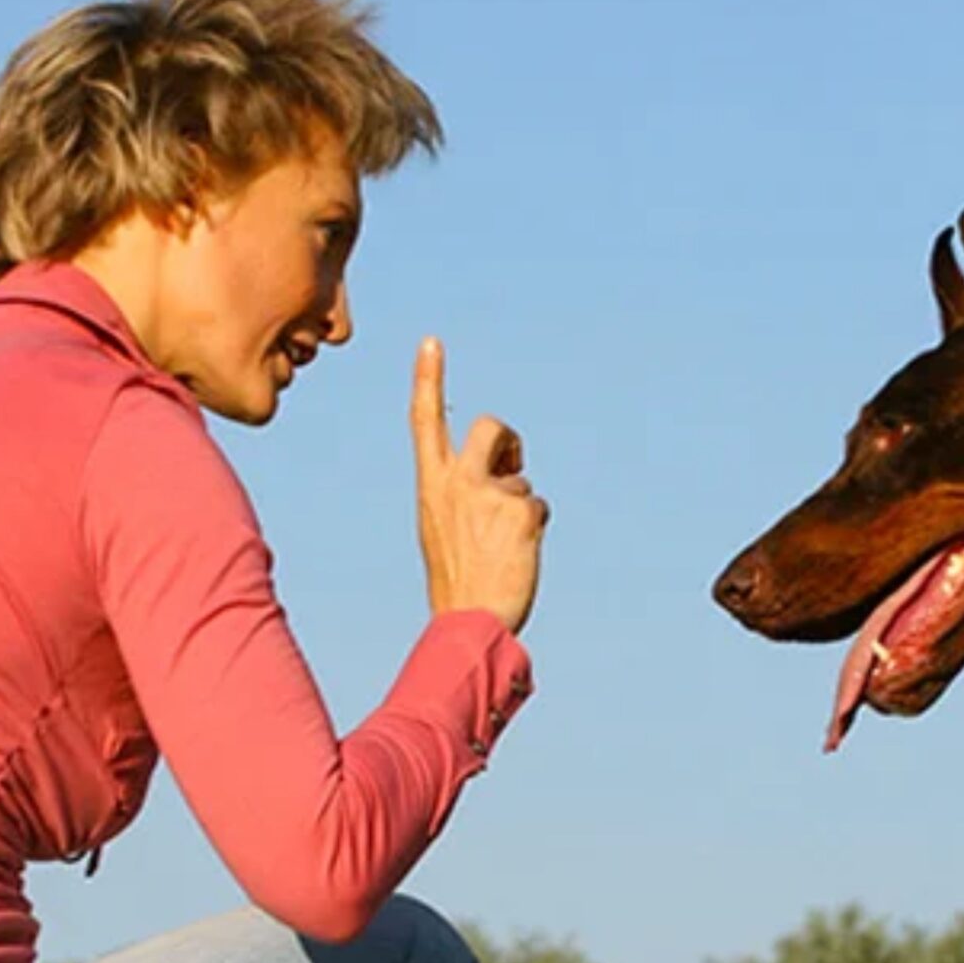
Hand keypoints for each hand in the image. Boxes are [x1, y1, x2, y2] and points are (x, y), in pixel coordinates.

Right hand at [409, 336, 547, 633]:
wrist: (470, 620)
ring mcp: (489, 493)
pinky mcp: (521, 509)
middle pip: (490, 426)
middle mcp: (457, 481)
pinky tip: (519, 555)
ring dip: (521, 509)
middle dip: (508, 440)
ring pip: (521, 480)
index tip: (431, 342)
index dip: (428, 379)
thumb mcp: (444, 528)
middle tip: (514, 465)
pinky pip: (539, 506)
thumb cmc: (458, 581)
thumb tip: (510, 477)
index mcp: (431, 485)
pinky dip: (535, 529)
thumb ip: (466, 495)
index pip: (424, 421)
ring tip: (503, 548)